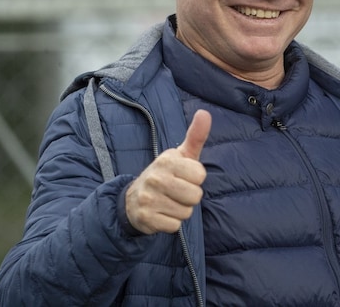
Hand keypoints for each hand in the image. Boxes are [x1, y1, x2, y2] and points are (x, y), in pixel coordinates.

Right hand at [125, 109, 210, 233]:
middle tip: (176, 191)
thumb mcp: (181, 155)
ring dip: (181, 210)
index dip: (195, 178)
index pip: (200, 175)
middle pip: (195, 196)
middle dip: (190, 196)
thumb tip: (205, 113)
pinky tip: (161, 213)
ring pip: (186, 212)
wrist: (134, 199)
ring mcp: (149, 199)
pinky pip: (175, 226)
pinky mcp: (146, 218)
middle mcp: (155, 178)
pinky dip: (171, 222)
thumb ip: (196, 136)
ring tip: (168, 201)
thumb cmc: (166, 174)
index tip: (183, 176)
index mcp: (166, 160)